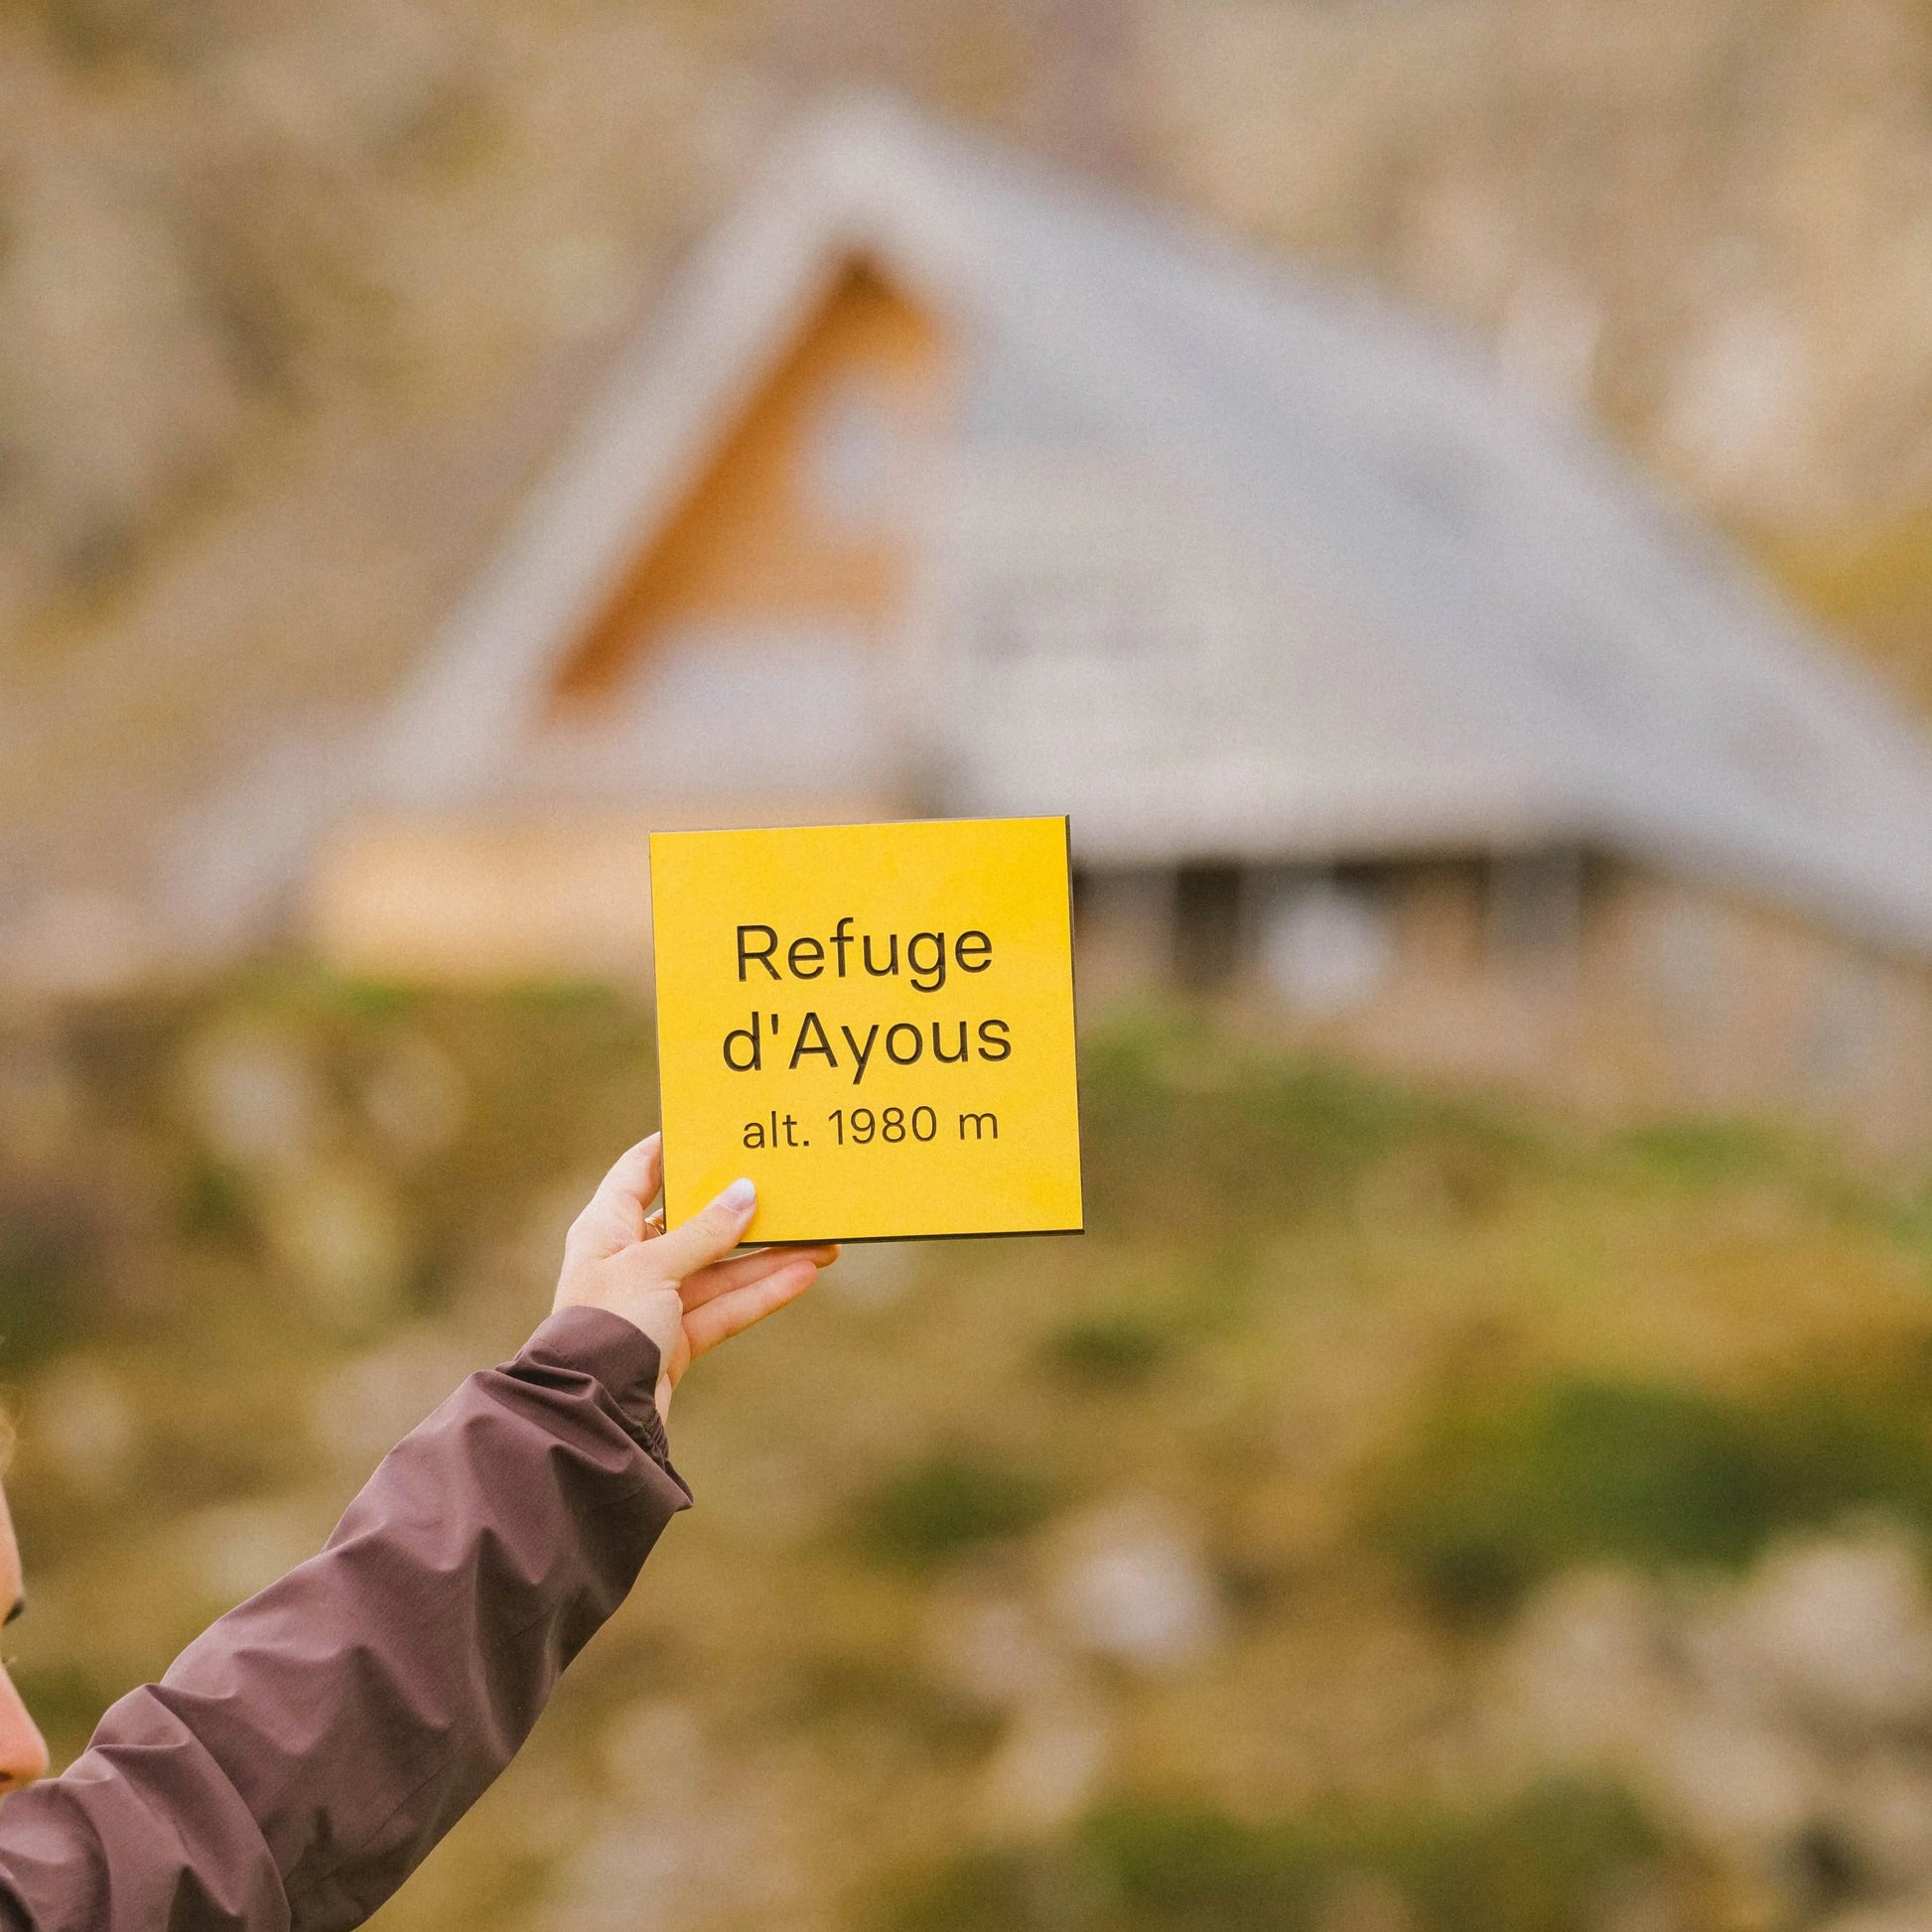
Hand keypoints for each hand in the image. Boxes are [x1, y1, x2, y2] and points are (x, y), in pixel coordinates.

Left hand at [553, 1134, 833, 1422]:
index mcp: (606, 1228)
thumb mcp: (655, 1267)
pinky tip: (803, 1276)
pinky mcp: (675, 1340)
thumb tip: (746, 1193)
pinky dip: (761, 1294)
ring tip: (820, 1241)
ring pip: (719, 1270)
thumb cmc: (606, 1326)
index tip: (716, 1127)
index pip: (639, 1171)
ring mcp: (654, 1302)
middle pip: (692, 1223)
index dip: (674, 1148)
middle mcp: (629, 1260)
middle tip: (786, 1189)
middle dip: (742, 1211)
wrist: (593, 1414)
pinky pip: (725, 1308)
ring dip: (767, 1257)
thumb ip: (704, 1232)